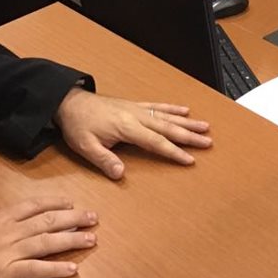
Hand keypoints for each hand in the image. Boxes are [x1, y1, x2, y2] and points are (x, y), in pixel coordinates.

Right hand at [0, 193, 96, 277]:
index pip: (33, 206)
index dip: (54, 203)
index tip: (70, 203)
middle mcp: (9, 231)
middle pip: (47, 221)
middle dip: (73, 219)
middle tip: (92, 218)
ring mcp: (9, 251)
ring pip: (47, 242)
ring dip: (72, 240)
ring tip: (91, 238)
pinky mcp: (7, 273)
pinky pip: (36, 269)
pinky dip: (55, 268)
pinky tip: (72, 268)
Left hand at [54, 89, 211, 178]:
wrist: (69, 102)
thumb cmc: (78, 125)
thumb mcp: (86, 146)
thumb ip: (104, 160)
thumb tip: (121, 174)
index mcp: (126, 127)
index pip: (155, 142)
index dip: (173, 151)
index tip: (190, 159)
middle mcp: (135, 116)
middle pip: (167, 127)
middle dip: (189, 135)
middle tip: (208, 141)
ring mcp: (136, 109)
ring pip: (166, 115)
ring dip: (186, 121)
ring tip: (205, 126)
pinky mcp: (133, 105)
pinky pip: (157, 106)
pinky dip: (172, 108)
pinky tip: (184, 110)